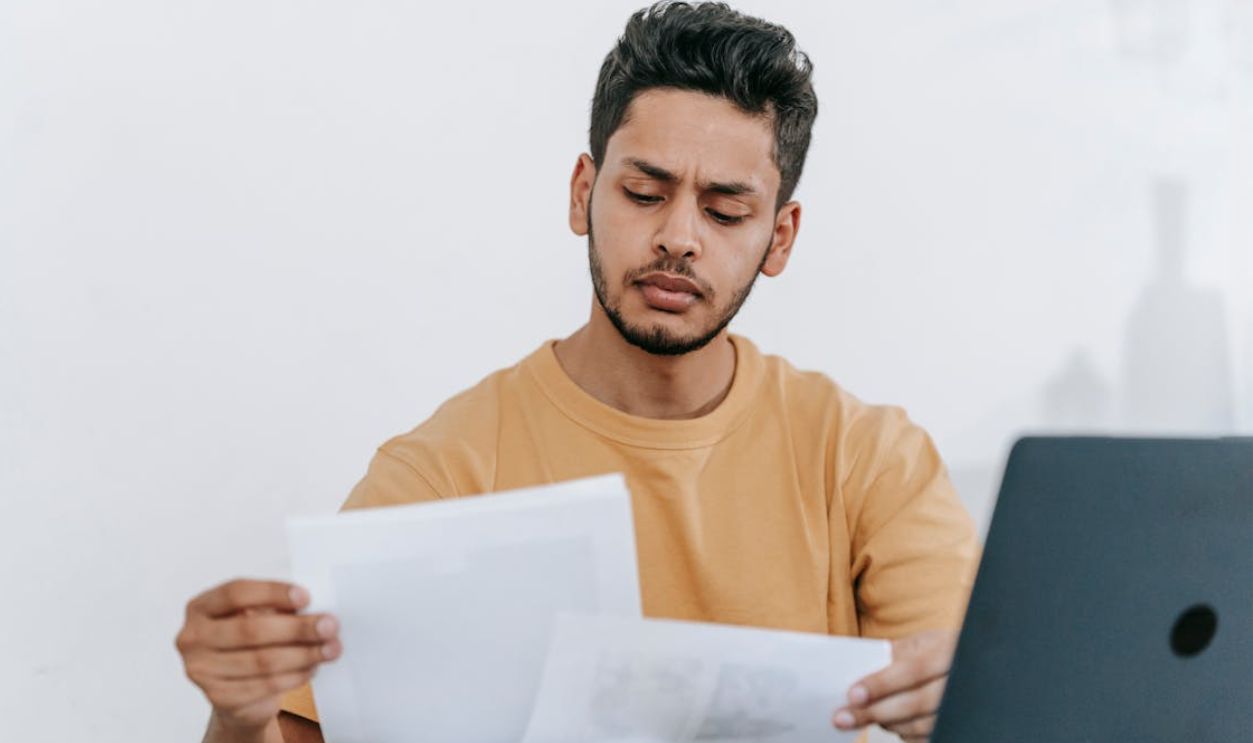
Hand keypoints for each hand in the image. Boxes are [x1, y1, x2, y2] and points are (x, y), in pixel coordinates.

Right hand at [176, 579, 340, 732]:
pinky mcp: (218, 697)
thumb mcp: (255, 616)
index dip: (272, 592)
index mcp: (200, 608)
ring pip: (262, 661)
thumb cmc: (248, 643)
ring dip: (304, 654)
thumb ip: (276, 608)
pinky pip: (265, 685)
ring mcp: (201, 670)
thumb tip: (314, 609)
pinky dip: (295, 675)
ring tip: (330, 648)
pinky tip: (312, 667)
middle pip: (251, 630)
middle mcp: (193, 638)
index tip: (306, 597)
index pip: (236, 593)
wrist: (236, 691)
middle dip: (297, 628)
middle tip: (330, 625)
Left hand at [832, 628, 957, 741]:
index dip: (881, 683)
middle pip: (915, 702)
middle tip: (843, 717)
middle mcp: (962, 681)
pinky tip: (890, 724)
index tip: (852, 695)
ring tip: (863, 716)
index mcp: (949, 651)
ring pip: (922, 725)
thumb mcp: (924, 642)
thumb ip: (896, 654)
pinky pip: (929, 737)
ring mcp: (965, 707)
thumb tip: (859, 670)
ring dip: (887, 723)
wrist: (975, 665)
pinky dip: (905, 733)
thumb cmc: (941, 652)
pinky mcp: (962, 726)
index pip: (912, 670)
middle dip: (875, 711)